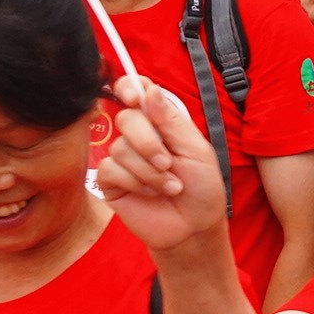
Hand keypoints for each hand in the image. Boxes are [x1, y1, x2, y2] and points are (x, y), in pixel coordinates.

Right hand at [93, 76, 230, 246]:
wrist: (195, 226)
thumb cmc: (202, 187)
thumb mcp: (196, 150)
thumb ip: (171, 120)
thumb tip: (150, 90)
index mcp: (160, 122)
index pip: (136, 91)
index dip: (129, 87)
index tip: (135, 98)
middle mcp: (139, 135)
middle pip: (126, 118)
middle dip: (148, 143)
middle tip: (168, 163)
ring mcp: (123, 158)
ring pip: (120, 148)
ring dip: (150, 171)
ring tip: (170, 186)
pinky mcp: (111, 181)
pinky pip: (111, 170)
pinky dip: (137, 183)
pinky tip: (151, 194)